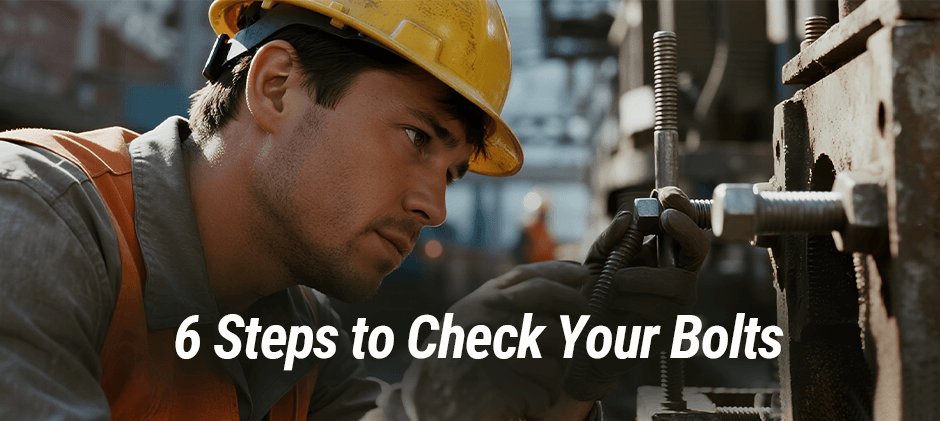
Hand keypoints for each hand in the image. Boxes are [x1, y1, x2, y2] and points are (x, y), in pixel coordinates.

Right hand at [399, 261, 590, 420]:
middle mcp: (489, 322)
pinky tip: (516, 399)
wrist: (425, 402)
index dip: (561, 273)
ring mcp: (498, 354)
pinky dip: (539, 398)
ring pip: (557, 358)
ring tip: (525, 378)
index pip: (528, 278)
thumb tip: (570, 275)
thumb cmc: (454, 360)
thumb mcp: (471, 317)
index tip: (584, 273)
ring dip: (550, 372)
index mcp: (480, 304)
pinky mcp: (507, 388)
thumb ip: (509, 297)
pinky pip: (547, 390)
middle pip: (556, 318)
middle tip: (582, 333)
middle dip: (576, 324)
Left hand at [576, 186, 709, 393]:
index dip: (681, 208)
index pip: (683, 226)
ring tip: (615, 283)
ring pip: (677, 282)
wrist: (581, 338)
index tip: (666, 195)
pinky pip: (661, 310)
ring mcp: (678, 305)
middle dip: (686, 229)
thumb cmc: (592, 295)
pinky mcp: (671, 331)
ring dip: (642, 277)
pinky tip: (617, 308)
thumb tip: (628, 216)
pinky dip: (632, 304)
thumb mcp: (596, 260)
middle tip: (666, 218)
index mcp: (661, 256)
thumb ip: (611, 239)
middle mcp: (676, 277)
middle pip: (698, 248)